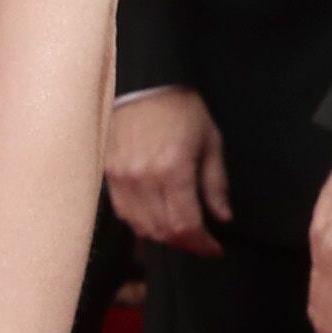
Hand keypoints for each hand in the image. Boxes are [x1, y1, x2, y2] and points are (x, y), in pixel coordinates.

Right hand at [104, 85, 230, 259]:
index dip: (202, 245)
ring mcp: (122, 178)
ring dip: (163, 236)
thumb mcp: (210, 141)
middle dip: (185, 243)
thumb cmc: (181, 109)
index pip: (186, 225)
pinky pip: (124, 213)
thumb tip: (222, 217)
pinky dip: (142, 223)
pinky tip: (157, 218)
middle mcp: (143, 178)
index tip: (214, 248)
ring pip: (142, 227)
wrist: (144, 84)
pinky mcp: (109, 175)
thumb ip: (215, 183)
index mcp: (173, 169)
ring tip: (181, 231)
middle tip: (201, 242)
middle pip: (163, 231)